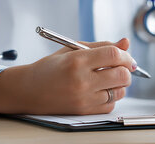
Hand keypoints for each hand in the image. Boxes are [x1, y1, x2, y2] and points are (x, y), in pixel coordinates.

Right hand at [0, 38, 136, 114]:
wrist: (28, 90)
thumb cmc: (50, 68)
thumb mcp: (73, 50)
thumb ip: (101, 46)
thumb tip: (125, 43)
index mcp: (78, 60)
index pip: (114, 55)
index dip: (126, 54)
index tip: (126, 56)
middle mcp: (82, 80)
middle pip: (122, 75)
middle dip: (127, 69)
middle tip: (121, 67)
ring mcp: (83, 98)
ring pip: (119, 91)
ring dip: (119, 84)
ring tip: (108, 78)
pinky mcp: (84, 111)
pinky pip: (110, 105)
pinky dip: (110, 97)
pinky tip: (100, 90)